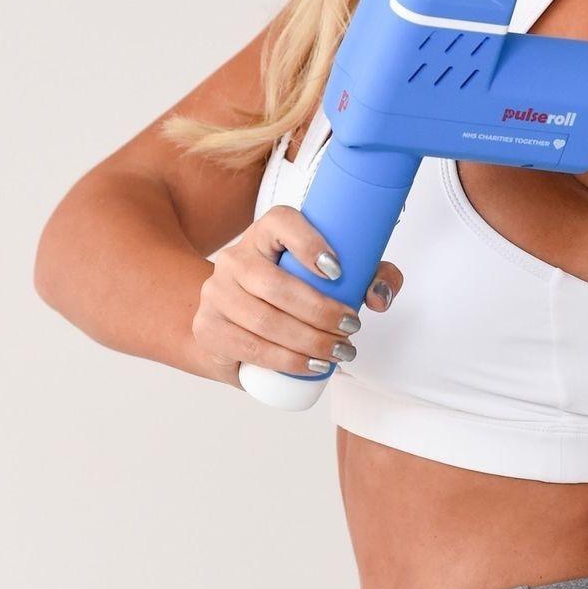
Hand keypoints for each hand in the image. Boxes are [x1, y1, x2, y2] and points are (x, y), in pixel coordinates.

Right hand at [192, 202, 401, 385]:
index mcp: (264, 234)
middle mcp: (234, 258)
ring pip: (265, 321)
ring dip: (310, 343)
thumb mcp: (330, 278)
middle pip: (277, 285)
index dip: (309, 243)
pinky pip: (251, 348)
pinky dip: (287, 361)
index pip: (281, 222)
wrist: (234, 322)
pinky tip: (313, 366)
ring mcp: (217, 294)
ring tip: (340, 352)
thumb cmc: (290, 293)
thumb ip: (369, 276)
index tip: (338, 271)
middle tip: (352, 329)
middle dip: (321, 313)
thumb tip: (377, 297)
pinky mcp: (209, 328)